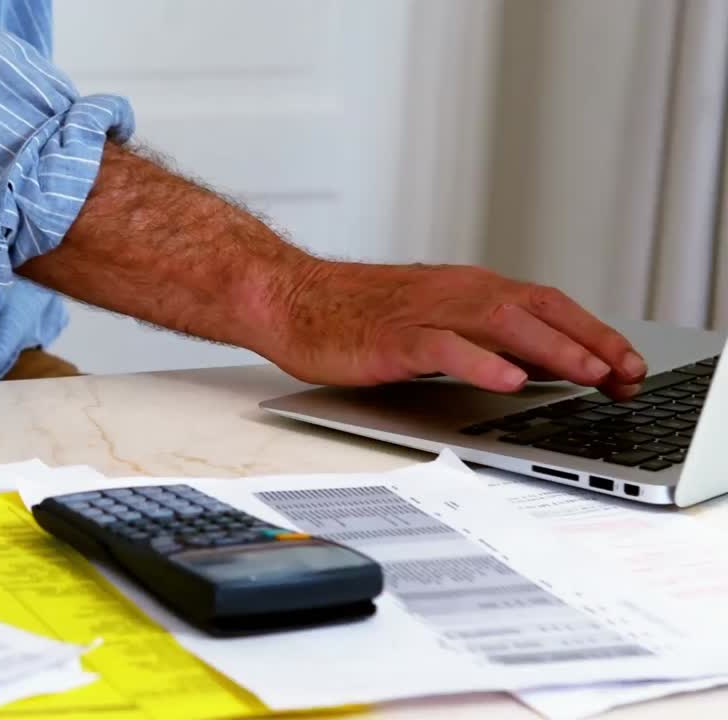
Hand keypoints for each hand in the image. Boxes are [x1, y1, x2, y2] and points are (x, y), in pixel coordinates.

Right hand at [260, 260, 647, 398]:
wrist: (291, 300)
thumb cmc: (352, 316)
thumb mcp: (429, 323)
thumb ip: (478, 337)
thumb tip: (535, 364)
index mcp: (466, 290)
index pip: (546, 304)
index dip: (592, 332)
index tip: (629, 363)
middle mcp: (453, 294)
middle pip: (537, 310)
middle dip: (590, 342)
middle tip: (627, 375)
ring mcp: (423, 314)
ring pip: (501, 323)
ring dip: (552, 349)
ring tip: (589, 375)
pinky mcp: (391, 339)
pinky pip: (443, 348)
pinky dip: (480, 362)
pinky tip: (508, 380)